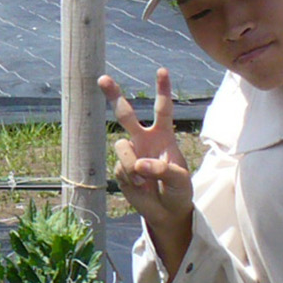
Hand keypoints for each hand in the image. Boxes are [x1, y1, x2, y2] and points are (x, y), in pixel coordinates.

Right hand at [100, 69, 195, 270]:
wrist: (167, 211)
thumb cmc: (179, 190)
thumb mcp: (180, 180)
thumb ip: (162, 170)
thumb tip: (138, 165)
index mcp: (163, 136)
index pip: (163, 109)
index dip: (162, 90)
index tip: (162, 71)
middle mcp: (144, 139)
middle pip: (126, 114)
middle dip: (114, 95)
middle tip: (102, 78)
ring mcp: (131, 154)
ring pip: (121, 146)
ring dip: (130, 162)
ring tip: (142, 178)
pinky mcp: (120, 169)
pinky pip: (120, 168)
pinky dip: (129, 178)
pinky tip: (139, 186)